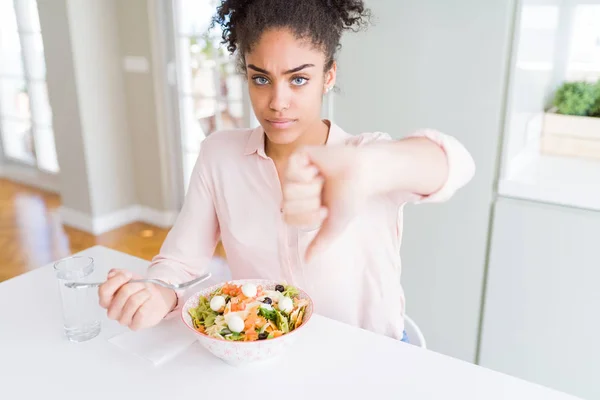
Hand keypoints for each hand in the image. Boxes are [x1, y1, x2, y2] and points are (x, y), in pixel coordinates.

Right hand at [98, 269, 176, 330]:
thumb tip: (112, 274)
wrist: (155, 299)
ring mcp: (122, 320)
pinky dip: (147, 303)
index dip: (117, 280)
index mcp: (107, 300)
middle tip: (141, 285)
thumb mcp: (129, 277)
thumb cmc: (140, 290)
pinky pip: (141, 313)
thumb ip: (118, 274)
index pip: (104, 290)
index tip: (128, 274)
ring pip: (133, 301)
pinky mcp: (134, 325)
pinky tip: (148, 302)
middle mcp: (112, 311)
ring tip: (146, 293)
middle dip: (136, 285)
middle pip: (123, 293)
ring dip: (144, 293)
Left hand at [282, 146, 371, 261]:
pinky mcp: (299, 155)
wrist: (363, 175)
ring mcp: (295, 171)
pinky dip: (309, 174)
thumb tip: (307, 261)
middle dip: (310, 202)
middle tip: (324, 193)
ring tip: (323, 179)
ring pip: (288, 189)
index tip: (325, 210)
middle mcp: (294, 188)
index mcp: (300, 204)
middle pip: (286, 204)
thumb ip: (320, 242)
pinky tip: (320, 169)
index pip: (288, 218)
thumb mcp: (333, 225)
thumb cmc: (351, 197)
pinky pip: (292, 171)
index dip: (308, 217)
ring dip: (311, 188)